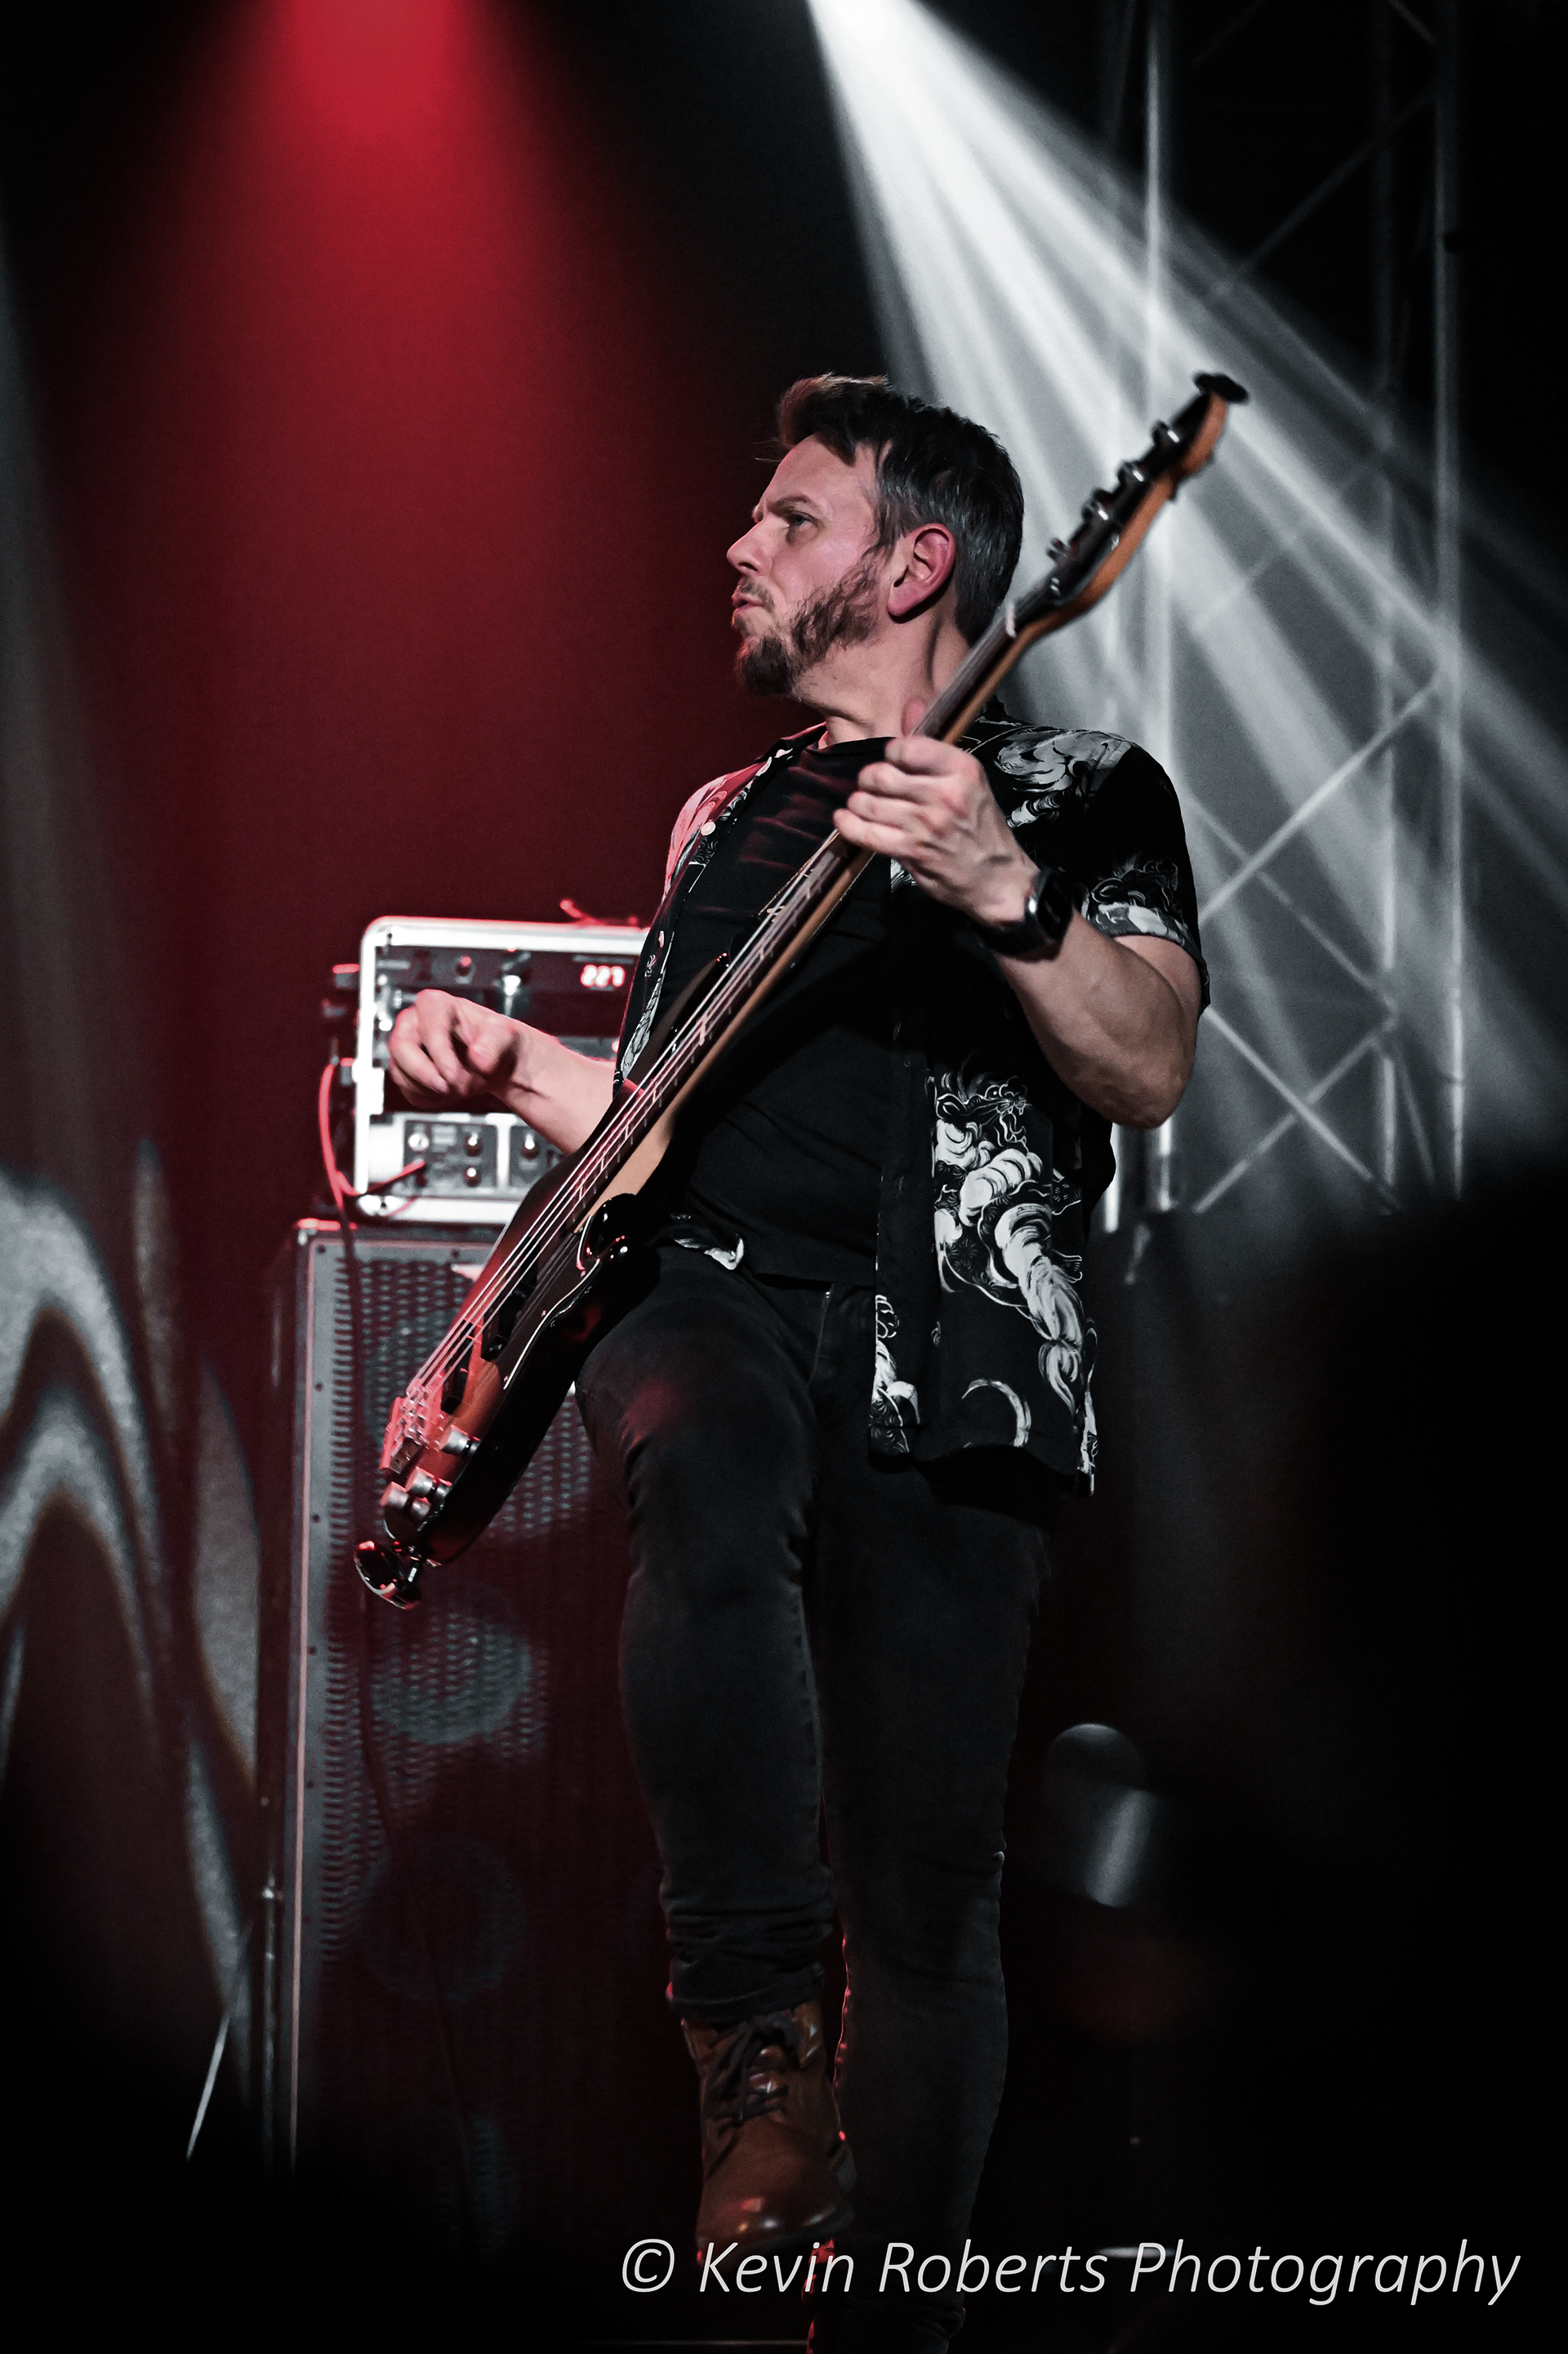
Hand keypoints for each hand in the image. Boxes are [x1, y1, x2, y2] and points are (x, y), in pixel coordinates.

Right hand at [387, 990, 526, 1111]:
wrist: (494, 1064)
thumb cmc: (495, 1042)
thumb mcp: (505, 1037)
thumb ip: (494, 1045)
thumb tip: (478, 1058)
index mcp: (437, 1004)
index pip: (427, 1023)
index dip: (438, 1051)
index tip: (453, 1074)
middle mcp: (415, 1022)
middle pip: (400, 1046)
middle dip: (424, 1073)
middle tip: (449, 1087)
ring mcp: (406, 1046)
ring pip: (400, 1071)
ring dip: (430, 1088)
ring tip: (458, 1088)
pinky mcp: (404, 1069)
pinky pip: (407, 1088)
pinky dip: (429, 1097)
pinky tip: (449, 1091)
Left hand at [833, 698, 1036, 927]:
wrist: (996, 879)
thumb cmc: (979, 828)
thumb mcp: (966, 780)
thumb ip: (932, 745)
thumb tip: (912, 706)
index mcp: (962, 770)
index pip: (906, 748)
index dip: (891, 754)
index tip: (893, 763)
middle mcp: (945, 795)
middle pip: (881, 774)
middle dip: (869, 779)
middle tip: (872, 785)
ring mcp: (927, 825)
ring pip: (869, 803)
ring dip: (858, 803)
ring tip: (862, 804)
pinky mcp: (912, 851)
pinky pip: (867, 833)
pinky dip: (849, 826)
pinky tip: (845, 820)